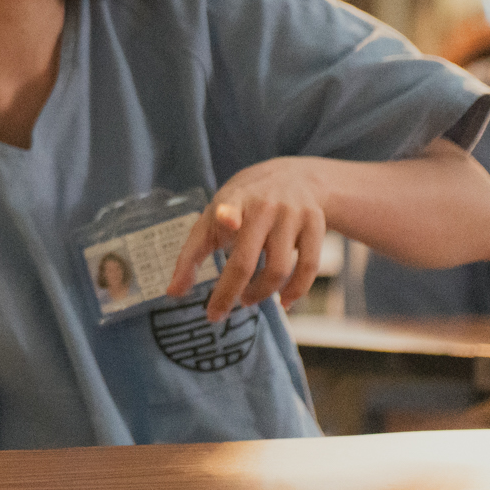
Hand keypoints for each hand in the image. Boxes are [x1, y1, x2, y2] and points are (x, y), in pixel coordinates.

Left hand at [169, 159, 326, 320]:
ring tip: (247, 299)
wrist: (295, 177)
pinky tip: (285, 303)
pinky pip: (308, 267)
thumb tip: (172, 293)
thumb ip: (192, 253)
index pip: (229, 205)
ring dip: (260, 293)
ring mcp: (293, 215)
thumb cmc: (242, 206)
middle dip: (228, 292)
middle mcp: (264, 206)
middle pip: (246, 259)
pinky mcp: (316, 225)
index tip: (225, 217)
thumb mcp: (214, 216)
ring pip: (278, 269)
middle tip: (216, 313)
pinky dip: (296, 291)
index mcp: (234, 199)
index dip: (227, 213)